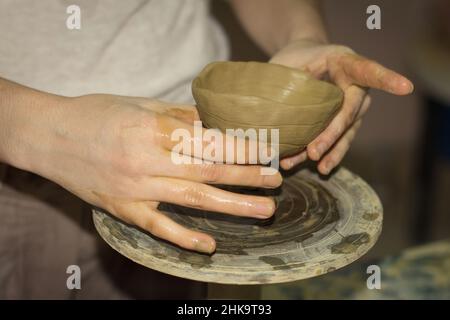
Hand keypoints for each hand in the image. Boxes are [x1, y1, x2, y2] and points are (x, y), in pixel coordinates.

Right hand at [40, 94, 280, 252]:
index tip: (268, 150)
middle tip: (277, 180)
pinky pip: (159, 227)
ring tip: (264, 210)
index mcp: (152, 128)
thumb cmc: (96, 114)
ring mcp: (135, 188)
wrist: (49, 136)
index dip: (243, 146)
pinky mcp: (123, 209)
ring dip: (232, 206)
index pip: (210, 140)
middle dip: (248, 175)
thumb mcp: (139, 104)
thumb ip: (179, 116)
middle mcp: (147, 160)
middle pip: (209, 169)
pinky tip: (211, 244)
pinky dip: (185, 237)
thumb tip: (215, 122)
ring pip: (192, 198)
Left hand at [270, 39, 413, 173]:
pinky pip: (336, 141)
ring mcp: (352, 108)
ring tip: (318, 167)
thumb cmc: (298, 58)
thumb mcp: (291, 61)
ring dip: (331, 152)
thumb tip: (274, 108)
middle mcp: (356, 87)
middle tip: (314, 152)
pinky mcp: (342, 124)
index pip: (368, 71)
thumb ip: (290, 78)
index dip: (386, 79)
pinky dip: (324, 154)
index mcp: (346, 63)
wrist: (303, 61)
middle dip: (332, 136)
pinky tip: (314, 167)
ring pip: (345, 133)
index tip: (405, 87)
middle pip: (348, 113)